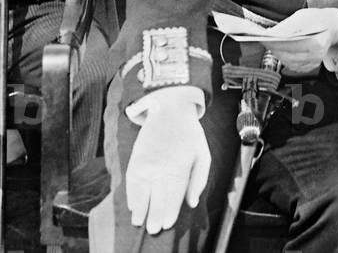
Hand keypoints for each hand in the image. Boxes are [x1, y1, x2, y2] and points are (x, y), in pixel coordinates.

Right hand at [126, 96, 208, 234]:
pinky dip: (131, 196)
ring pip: (140, 193)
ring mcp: (145, 163)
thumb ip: (198, 181)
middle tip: (153, 229)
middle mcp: (160, 167)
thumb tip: (192, 203)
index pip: (173, 196)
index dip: (169, 212)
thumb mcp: (203, 155)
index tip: (166, 224)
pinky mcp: (134, 160)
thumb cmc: (190, 135)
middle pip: (155, 198)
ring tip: (139, 222)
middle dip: (154, 216)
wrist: (169, 111)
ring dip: (139, 210)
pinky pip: (130, 183)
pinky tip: (133, 206)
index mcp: (180, 166)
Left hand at [260, 7, 337, 74]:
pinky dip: (284, 58)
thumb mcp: (303, 16)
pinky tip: (280, 50)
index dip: (275, 41)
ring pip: (287, 61)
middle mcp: (316, 55)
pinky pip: (292, 65)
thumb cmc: (318, 19)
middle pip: (287, 54)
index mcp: (317, 41)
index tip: (264, 37)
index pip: (290, 44)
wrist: (333, 27)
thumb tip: (270, 33)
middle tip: (263, 39)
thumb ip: (287, 26)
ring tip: (270, 44)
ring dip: (277, 53)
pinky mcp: (310, 67)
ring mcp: (314, 62)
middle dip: (273, 47)